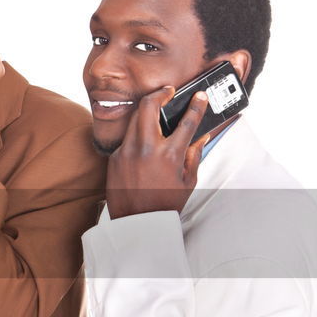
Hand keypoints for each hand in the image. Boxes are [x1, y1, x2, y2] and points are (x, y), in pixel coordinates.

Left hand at [105, 86, 210, 218]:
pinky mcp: (114, 158)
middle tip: (168, 92)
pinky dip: (137, 135)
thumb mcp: (188, 181)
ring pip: (134, 118)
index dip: (196, 104)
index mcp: (170, 155)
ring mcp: (126, 152)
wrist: (136, 224)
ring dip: (146, 110)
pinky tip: (144, 141)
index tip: (200, 96)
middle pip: (149, 106)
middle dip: (160, 93)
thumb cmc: (164, 205)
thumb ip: (195, 154)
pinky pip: (127, 138)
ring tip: (156, 109)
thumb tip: (202, 135)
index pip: (186, 121)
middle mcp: (146, 149)